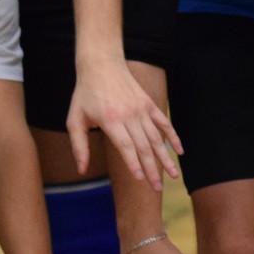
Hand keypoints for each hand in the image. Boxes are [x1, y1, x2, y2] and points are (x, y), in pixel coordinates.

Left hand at [66, 59, 182, 188]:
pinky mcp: (149, 105)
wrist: (102, 65)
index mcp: (110, 120)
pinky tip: (179, 152)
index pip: (125, 146)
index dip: (133, 163)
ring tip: (173, 176)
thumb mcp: (74, 119)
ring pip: (156, 138)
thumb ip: (79, 146)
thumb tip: (81, 169)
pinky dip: (173, 137)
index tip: (140, 179)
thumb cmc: (85, 94)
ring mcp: (142, 109)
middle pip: (144, 146)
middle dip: (151, 169)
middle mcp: (129, 115)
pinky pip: (164, 123)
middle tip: (157, 188)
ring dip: (165, 158)